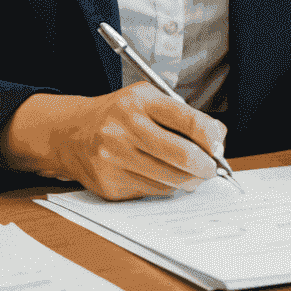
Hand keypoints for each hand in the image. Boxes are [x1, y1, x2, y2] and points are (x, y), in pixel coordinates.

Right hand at [0, 85, 226, 200]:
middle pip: (182, 156)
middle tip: (212, 169)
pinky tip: (163, 176)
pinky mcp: (109, 184)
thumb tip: (218, 140)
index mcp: (141, 102)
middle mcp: (125, 129)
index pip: (188, 120)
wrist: (72, 133)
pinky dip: (165, 187)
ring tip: (192, 175)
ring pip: (169, 180)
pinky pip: (151, 191)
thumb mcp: (149, 99)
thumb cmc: (120, 114)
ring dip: (188, 181)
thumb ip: (184, 116)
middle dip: (206, 167)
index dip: (211, 137)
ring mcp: (114, 159)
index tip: (219, 147)